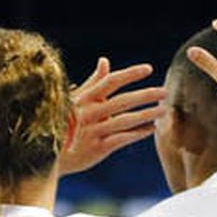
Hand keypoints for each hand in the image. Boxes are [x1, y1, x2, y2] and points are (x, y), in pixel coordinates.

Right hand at [60, 58, 166, 175]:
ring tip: (163, 110)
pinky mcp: (97, 148)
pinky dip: (138, 133)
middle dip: (146, 95)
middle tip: (165, 92)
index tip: (149, 69)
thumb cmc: (66, 124)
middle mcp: (89, 113)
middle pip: (123, 100)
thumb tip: (104, 61)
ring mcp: (93, 131)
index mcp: (84, 98)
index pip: (110, 81)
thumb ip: (94, 82)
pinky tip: (151, 128)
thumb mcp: (76, 101)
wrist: (52, 155)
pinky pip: (123, 138)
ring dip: (147, 114)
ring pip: (126, 120)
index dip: (130, 74)